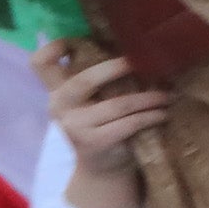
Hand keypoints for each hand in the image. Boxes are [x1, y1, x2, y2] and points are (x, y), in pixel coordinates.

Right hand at [35, 47, 163, 207]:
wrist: (103, 169)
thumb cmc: (103, 125)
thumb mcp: (93, 101)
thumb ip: (99, 80)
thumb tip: (135, 47)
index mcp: (57, 90)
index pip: (40, 63)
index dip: (54, 46)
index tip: (80, 38)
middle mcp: (60, 106)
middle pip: (83, 80)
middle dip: (116, 68)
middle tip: (144, 63)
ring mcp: (75, 126)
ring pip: (118, 104)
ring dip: (149, 98)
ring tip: (168, 95)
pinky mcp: (95, 142)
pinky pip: (130, 123)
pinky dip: (151, 116)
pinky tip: (164, 113)